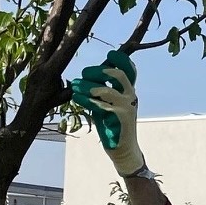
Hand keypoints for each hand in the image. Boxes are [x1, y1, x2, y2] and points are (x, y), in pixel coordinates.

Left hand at [69, 49, 146, 177]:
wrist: (123, 150)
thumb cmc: (113, 126)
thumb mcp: (108, 105)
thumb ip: (102, 91)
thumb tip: (86, 78)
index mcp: (129, 92)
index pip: (129, 70)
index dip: (121, 60)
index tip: (110, 54)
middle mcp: (130, 97)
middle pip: (119, 75)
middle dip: (99, 70)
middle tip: (83, 72)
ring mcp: (126, 107)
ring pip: (107, 90)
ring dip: (88, 85)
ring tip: (75, 85)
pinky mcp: (119, 119)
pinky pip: (101, 106)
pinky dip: (86, 100)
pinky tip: (76, 97)